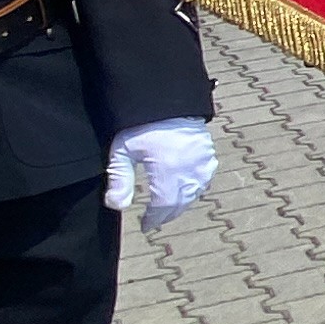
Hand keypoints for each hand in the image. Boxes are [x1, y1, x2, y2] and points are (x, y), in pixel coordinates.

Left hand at [102, 120, 218, 232]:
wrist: (166, 97)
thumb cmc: (141, 123)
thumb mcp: (123, 150)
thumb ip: (119, 180)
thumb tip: (116, 206)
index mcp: (169, 170)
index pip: (164, 206)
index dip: (154, 219)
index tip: (145, 226)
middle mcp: (190, 170)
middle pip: (181, 202)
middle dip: (167, 214)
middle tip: (155, 220)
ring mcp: (203, 162)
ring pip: (194, 193)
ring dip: (181, 203)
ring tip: (168, 207)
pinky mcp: (208, 154)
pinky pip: (204, 179)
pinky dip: (194, 188)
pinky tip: (185, 188)